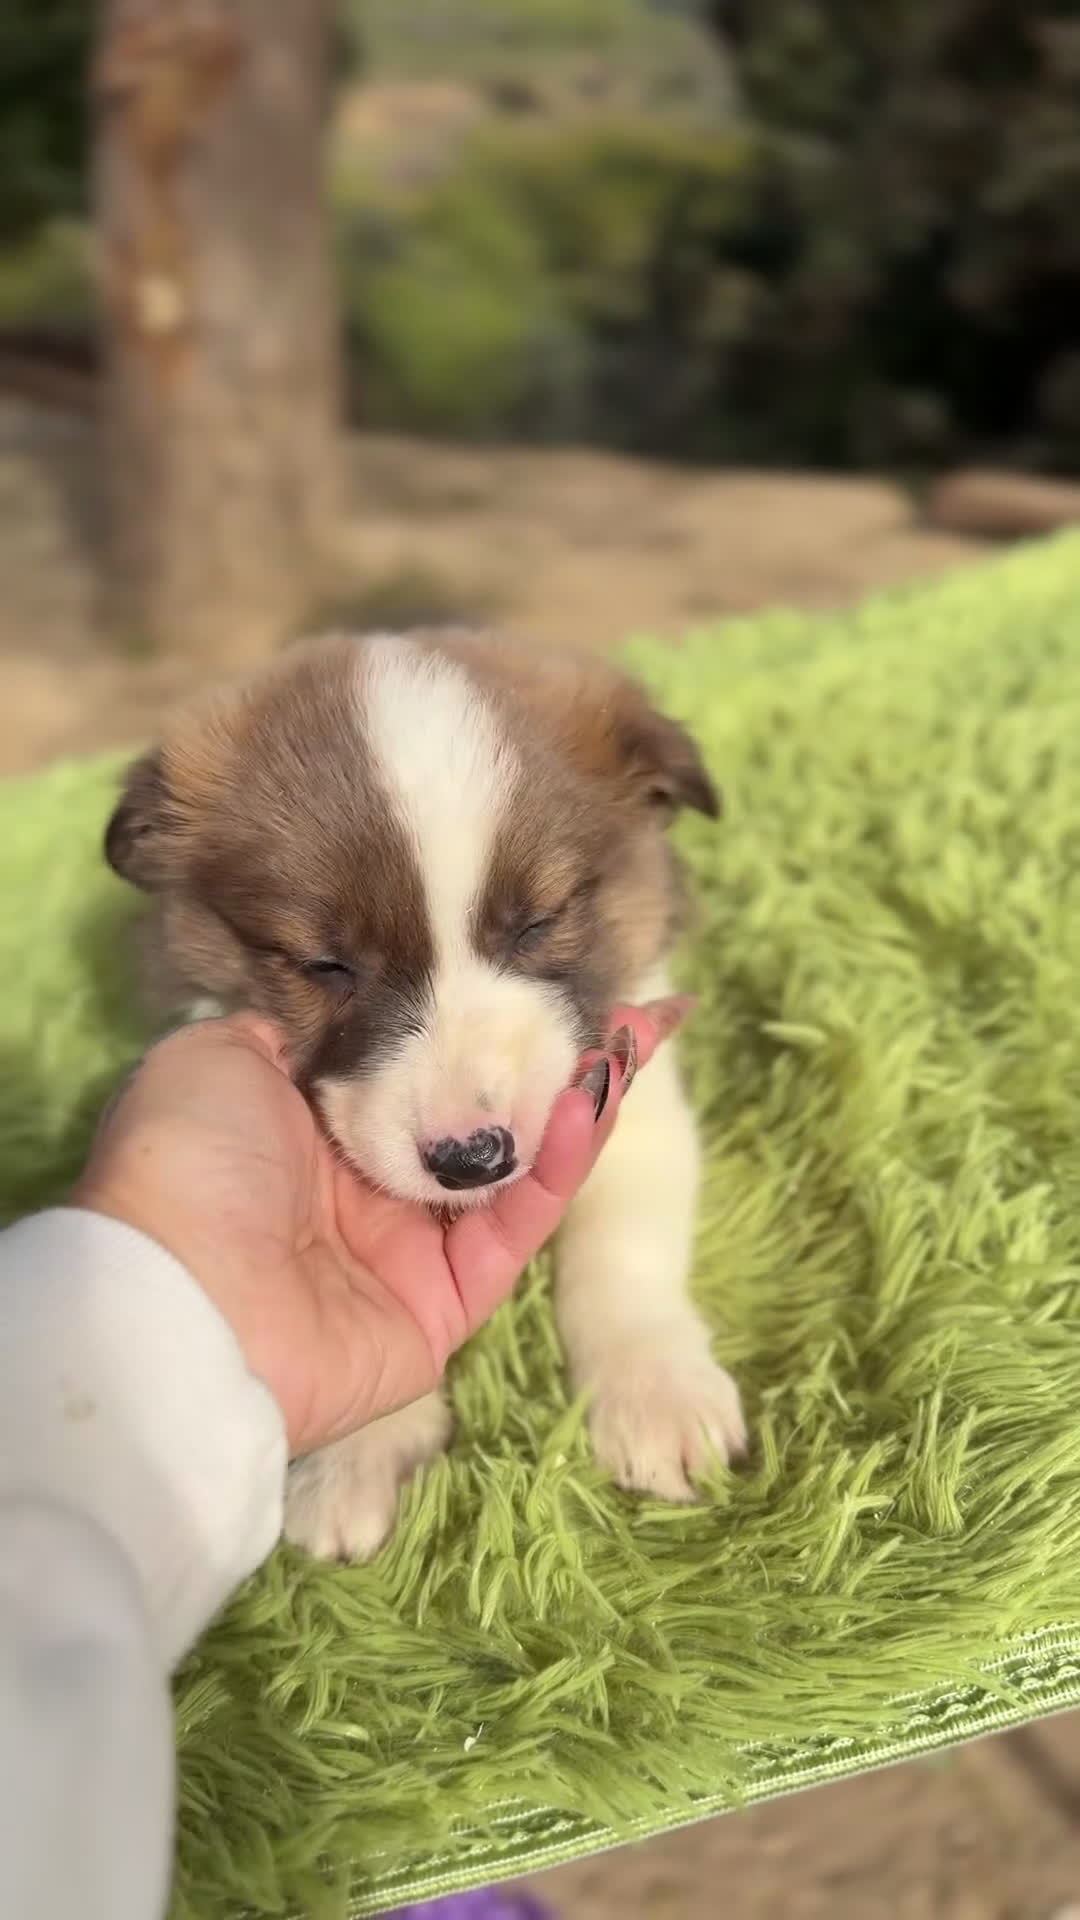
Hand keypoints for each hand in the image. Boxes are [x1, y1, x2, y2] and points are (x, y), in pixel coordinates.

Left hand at [72, 999, 691, 1455]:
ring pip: (513, 1165)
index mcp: (305, 1120)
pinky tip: (590, 1100)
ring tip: (634, 1034)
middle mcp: (363, 1181)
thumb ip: (295, 1020)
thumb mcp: (217, 1053)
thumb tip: (342, 993)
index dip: (475, 1011)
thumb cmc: (190, 1160)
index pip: (414, 1056)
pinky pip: (518, 1225)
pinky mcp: (447, 1305)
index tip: (534, 960)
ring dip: (573, 1099)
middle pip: (477, 1109)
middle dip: (548, 1053)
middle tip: (622, 998)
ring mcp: (408, 1247)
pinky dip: (560, 1165)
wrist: (177, 1298)